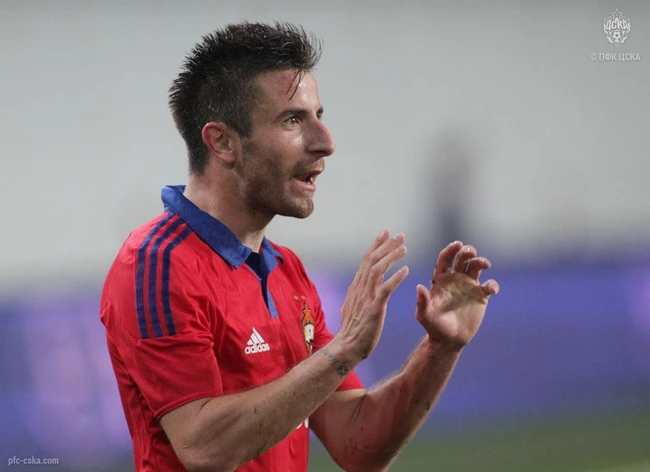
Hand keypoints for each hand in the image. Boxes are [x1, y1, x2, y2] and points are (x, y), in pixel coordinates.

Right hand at [338, 229, 409, 360]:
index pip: (366, 259)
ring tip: (404, 247)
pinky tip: (406, 270)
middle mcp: (360, 288)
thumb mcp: (352, 306)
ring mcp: (366, 297)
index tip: (385, 232)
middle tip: (400, 234)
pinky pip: (385, 289)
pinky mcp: (374, 309)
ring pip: (378, 270)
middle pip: (372, 260)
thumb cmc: (352, 330)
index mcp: (356, 286)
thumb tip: (356, 288)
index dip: (376, 245)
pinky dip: (395, 278)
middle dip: (386, 245)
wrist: (347, 347)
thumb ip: (357, 294)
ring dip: (391, 257)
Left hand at [415, 241, 498, 350]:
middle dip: (467, 251)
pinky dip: (492, 285)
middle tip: (471, 252)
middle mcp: (455, 278)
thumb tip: (418, 287)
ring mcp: (469, 286)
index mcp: (440, 279)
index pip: (445, 259)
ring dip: (481, 262)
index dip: (450, 250)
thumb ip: (422, 302)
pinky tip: (492, 289)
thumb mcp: (425, 316)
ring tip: (484, 265)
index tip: (457, 244)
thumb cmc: (434, 327)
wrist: (450, 340)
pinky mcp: (481, 296)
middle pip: (462, 258)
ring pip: (476, 267)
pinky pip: (489, 285)